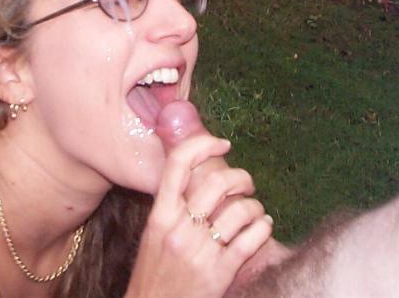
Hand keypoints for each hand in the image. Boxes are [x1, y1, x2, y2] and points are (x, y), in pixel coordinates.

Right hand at [126, 135, 272, 297]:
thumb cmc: (153, 272)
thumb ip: (171, 207)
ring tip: (255, 210)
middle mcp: (178, 228)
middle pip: (217, 183)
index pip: (178, 164)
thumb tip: (197, 178)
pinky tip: (264, 226)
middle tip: (246, 183)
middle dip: (241, 177)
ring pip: (240, 210)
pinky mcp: (218, 273)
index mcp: (159, 215)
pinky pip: (250, 240)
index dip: (202, 144)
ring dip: (254, 206)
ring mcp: (199, 251)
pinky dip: (263, 227)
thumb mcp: (154, 234)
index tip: (222, 143)